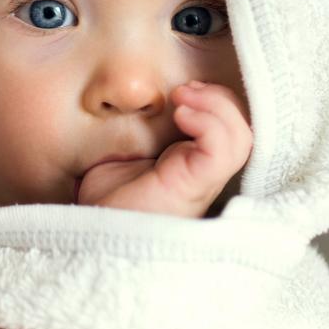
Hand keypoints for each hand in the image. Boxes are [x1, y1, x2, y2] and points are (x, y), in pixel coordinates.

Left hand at [77, 80, 251, 217]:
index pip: (230, 132)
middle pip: (244, 131)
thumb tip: (142, 102)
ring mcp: (201, 184)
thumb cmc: (104, 205)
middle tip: (185, 91)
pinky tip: (181, 116)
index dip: (219, 104)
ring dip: (217, 106)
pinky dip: (209, 123)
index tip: (185, 91)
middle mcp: (204, 177)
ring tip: (183, 99)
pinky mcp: (192, 189)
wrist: (84, 236)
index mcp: (192, 168)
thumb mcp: (123, 158)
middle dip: (222, 99)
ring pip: (241, 138)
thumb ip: (142, 135)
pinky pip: (222, 152)